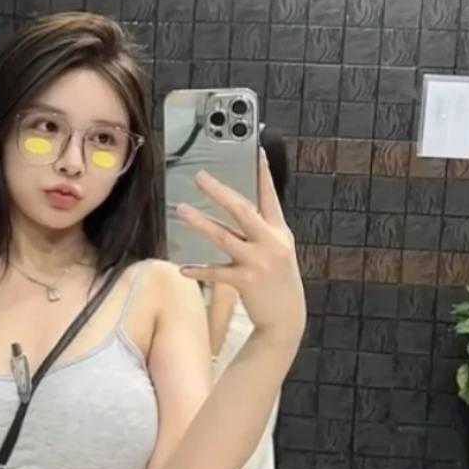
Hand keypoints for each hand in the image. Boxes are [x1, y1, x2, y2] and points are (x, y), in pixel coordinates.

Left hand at [175, 151, 305, 349]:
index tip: (255, 150)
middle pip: (243, 210)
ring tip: (181, 210)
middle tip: (200, 176)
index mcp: (279, 231)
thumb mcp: (278, 250)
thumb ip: (261, 230)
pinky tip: (183, 268)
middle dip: (220, 192)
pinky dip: (199, 270)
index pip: (270, 196)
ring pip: (225, 237)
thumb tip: (238, 208)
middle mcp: (270, 243)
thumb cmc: (277, 281)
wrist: (287, 317)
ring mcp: (258, 262)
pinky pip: (217, 272)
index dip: (263, 173)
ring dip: (201, 223)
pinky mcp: (246, 281)